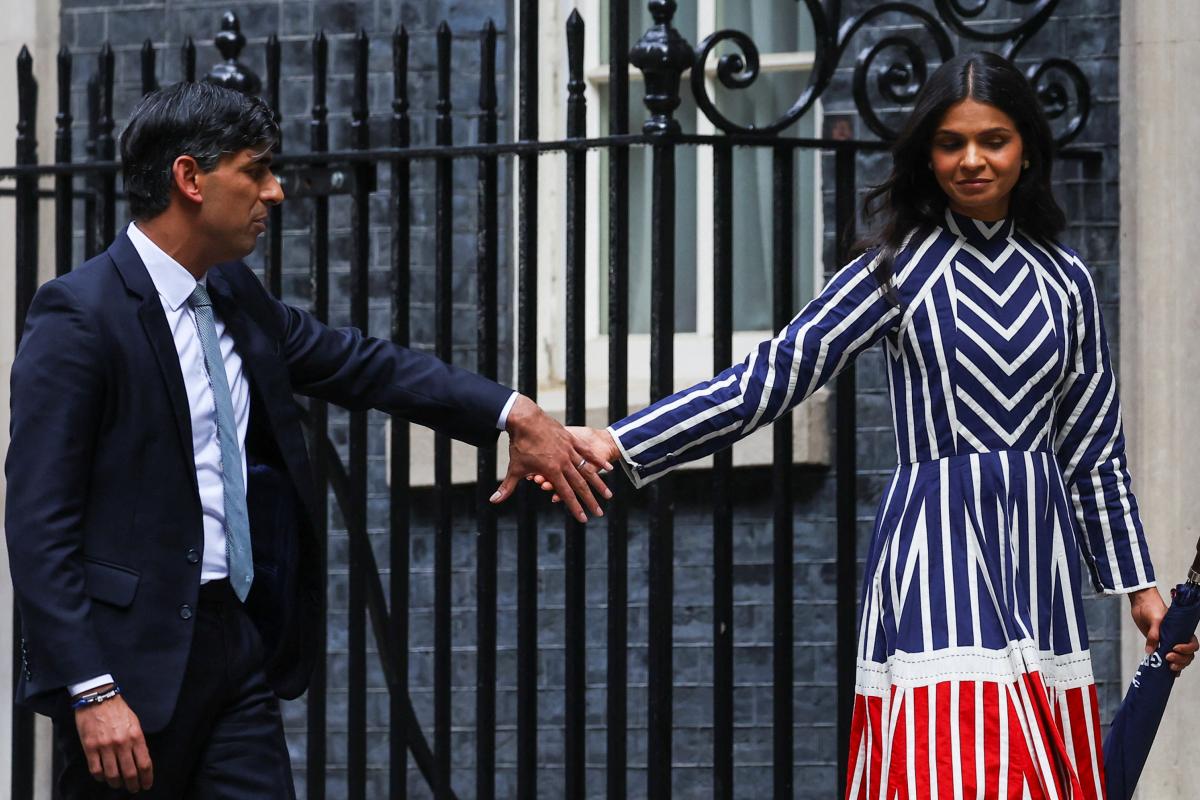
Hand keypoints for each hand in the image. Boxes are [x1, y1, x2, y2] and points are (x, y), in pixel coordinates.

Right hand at [74, 691, 152, 791]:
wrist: (98, 698)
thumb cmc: (118, 710)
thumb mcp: (135, 723)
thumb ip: (138, 741)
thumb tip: (140, 759)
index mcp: (136, 736)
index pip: (144, 763)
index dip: (147, 778)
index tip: (146, 785)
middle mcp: (122, 743)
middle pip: (130, 772)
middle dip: (133, 784)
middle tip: (133, 789)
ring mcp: (105, 746)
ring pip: (112, 774)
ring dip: (116, 783)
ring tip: (117, 785)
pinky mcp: (90, 747)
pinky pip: (95, 769)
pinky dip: (100, 777)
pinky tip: (103, 778)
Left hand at [491, 396, 613, 522]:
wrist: (525, 419)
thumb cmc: (519, 445)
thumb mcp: (514, 468)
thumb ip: (507, 487)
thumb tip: (493, 501)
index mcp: (552, 471)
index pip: (566, 494)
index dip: (575, 508)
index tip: (583, 519)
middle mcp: (563, 463)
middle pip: (580, 485)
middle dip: (590, 501)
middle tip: (599, 513)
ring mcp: (569, 451)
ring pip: (587, 470)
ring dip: (598, 484)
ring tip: (609, 495)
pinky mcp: (571, 440)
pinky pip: (587, 453)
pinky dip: (597, 461)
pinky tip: (609, 469)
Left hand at [1128, 586, 1198, 673]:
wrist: (1141, 603)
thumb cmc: (1151, 608)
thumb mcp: (1154, 620)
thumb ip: (1154, 635)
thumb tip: (1151, 652)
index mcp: (1182, 631)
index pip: (1192, 643)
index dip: (1187, 649)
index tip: (1174, 648)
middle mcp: (1178, 638)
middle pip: (1188, 654)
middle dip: (1181, 659)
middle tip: (1168, 658)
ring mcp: (1169, 643)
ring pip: (1181, 658)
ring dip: (1178, 664)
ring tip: (1168, 666)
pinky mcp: (1159, 646)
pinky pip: (1168, 659)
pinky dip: (1171, 667)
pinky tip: (1169, 673)